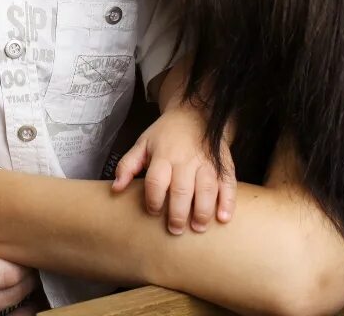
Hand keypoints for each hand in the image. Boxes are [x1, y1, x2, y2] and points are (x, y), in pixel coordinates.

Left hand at [111, 107, 234, 233]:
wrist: (195, 114)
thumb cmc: (165, 135)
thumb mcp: (142, 144)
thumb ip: (128, 166)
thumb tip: (115, 189)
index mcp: (163, 155)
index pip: (156, 181)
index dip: (153, 199)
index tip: (153, 211)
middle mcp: (186, 159)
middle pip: (182, 189)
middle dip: (178, 213)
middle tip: (175, 230)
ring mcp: (207, 162)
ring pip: (206, 189)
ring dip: (203, 211)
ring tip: (197, 228)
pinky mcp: (224, 165)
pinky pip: (228, 184)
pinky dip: (227, 202)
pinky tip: (224, 218)